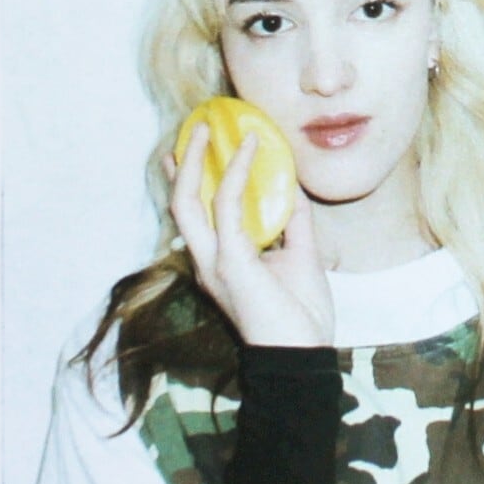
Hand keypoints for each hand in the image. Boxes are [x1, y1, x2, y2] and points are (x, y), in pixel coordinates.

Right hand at [169, 120, 335, 348]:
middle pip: (181, 204)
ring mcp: (214, 262)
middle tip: (192, 130)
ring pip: (188, 201)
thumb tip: (294, 188)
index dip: (190, 181)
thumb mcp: (299, 258)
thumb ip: (293, 223)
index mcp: (220, 262)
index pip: (196, 215)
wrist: (302, 356)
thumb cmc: (300, 317)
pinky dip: (236, 173)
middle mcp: (208, 261)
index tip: (193, 151)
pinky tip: (248, 150)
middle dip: (182, 165)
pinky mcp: (230, 261)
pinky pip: (227, 205)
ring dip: (197, 161)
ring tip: (208, 128)